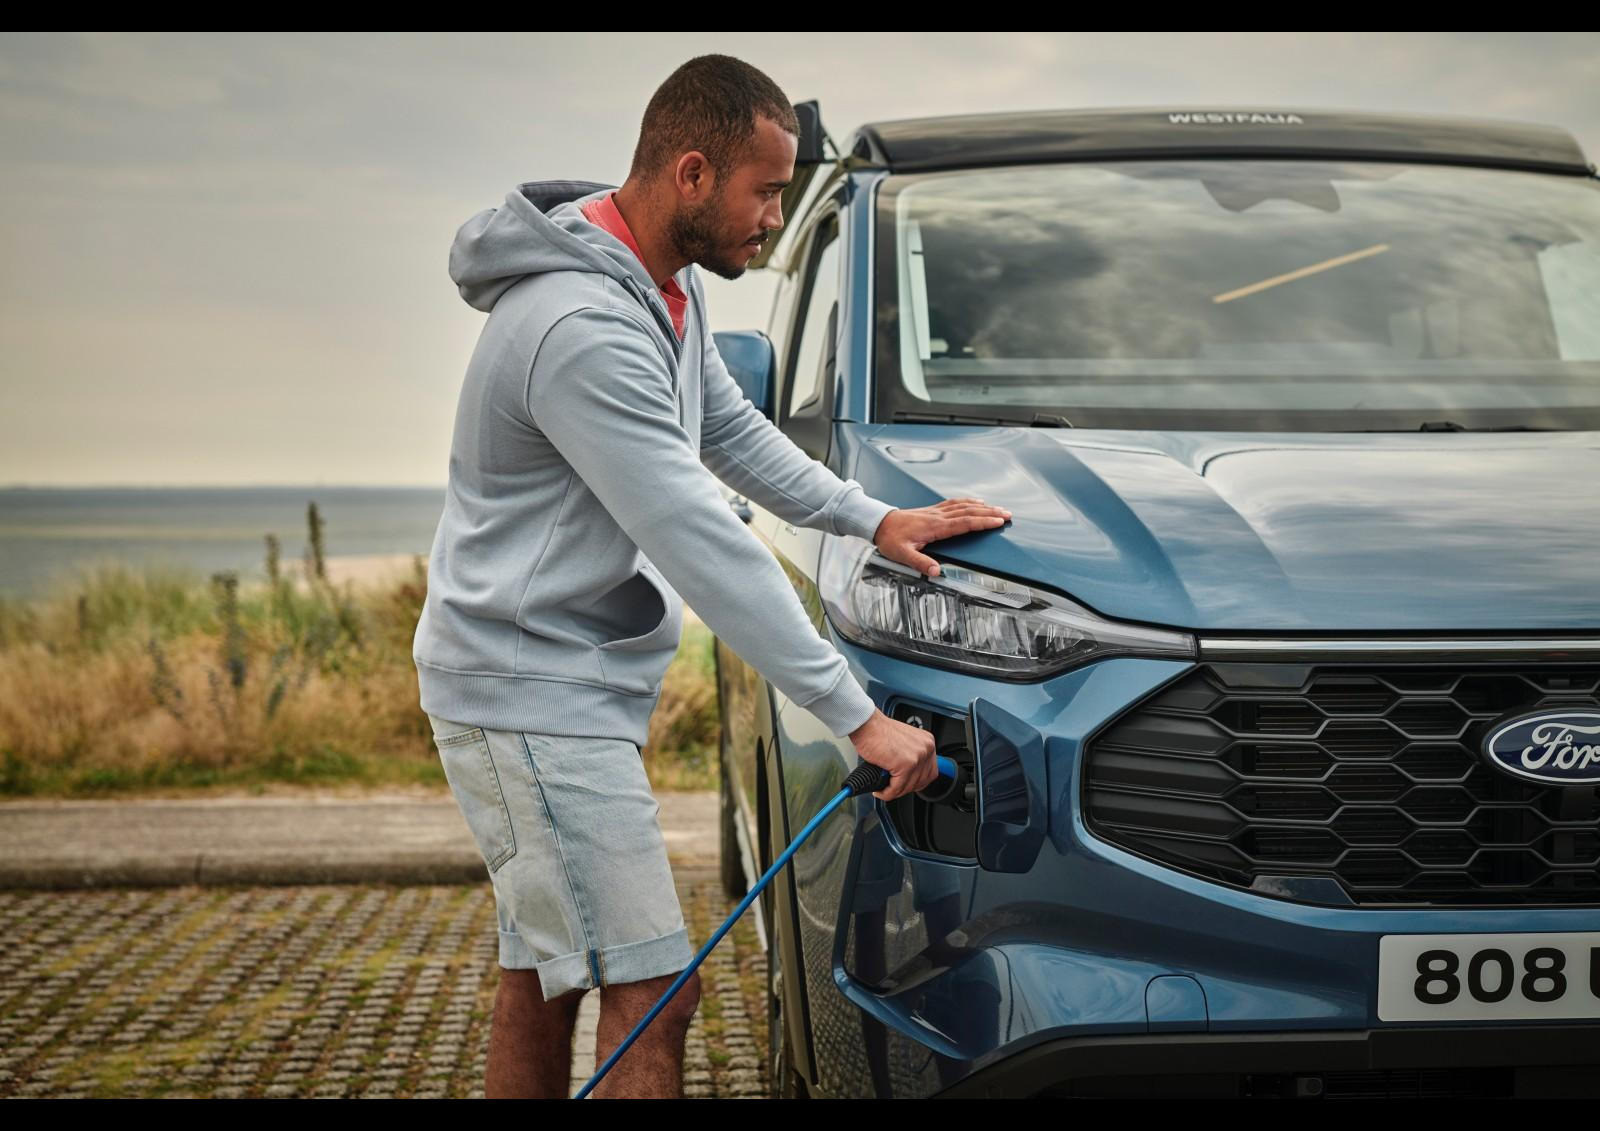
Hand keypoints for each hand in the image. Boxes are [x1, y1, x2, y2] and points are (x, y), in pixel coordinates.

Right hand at [847, 709, 939, 800]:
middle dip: (905, 788)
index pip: (930, 772)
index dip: (917, 782)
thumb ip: (911, 755)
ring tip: (884, 789)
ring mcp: (917, 757)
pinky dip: (887, 793)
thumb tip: (910, 774)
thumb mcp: (903, 742)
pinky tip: (880, 790)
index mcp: (927, 742)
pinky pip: (896, 788)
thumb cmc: (878, 731)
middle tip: (893, 788)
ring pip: (908, 786)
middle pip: (921, 781)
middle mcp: (926, 749)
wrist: (866, 725)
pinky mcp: (905, 765)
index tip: (907, 785)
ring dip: (894, 791)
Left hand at [872, 497, 1011, 577]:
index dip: (982, 522)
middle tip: (1008, 514)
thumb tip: (937, 572)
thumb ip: (920, 562)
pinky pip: (955, 503)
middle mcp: (938, 517)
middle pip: (969, 512)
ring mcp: (936, 511)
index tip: (999, 522)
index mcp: (934, 527)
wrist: (879, 523)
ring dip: (983, 507)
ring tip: (999, 508)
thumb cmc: (890, 539)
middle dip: (990, 513)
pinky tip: (977, 502)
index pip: (964, 523)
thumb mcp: (901, 555)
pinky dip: (969, 501)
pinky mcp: (933, 510)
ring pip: (964, 506)